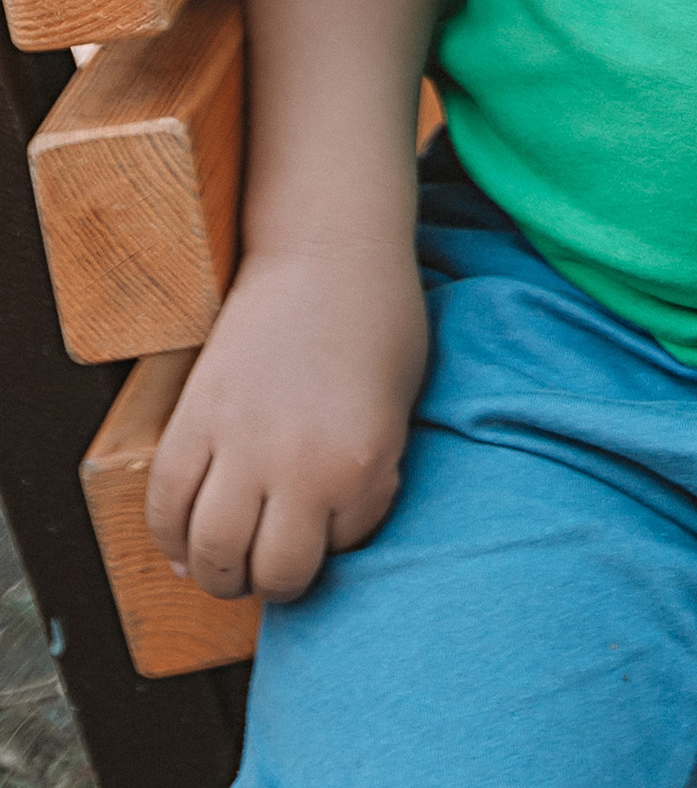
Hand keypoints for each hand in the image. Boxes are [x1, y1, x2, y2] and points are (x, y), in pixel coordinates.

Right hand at [145, 245, 428, 602]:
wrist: (327, 248)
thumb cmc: (378, 322)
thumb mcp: (398, 410)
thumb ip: (368, 477)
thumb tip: (329, 537)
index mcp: (362, 465)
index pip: (341, 552)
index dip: (337, 544)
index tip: (333, 522)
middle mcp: (300, 465)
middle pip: (271, 573)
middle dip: (272, 582)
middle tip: (271, 567)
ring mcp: (241, 442)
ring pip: (211, 553)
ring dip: (216, 575)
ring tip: (226, 567)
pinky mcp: (195, 417)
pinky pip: (165, 505)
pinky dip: (169, 537)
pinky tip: (184, 543)